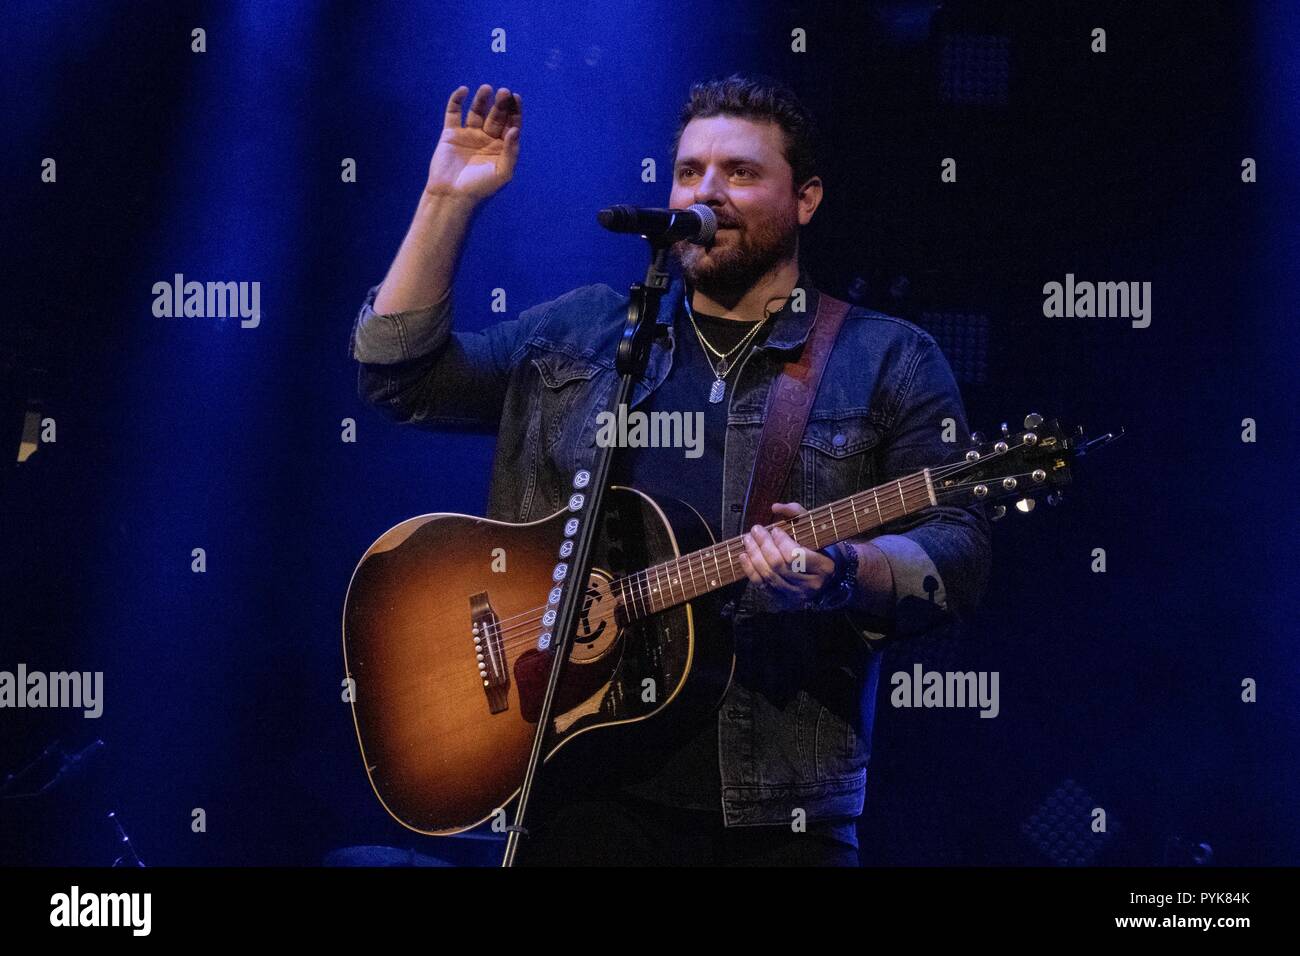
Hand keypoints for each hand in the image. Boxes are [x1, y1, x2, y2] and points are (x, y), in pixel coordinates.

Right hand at [425, 84, 522, 202]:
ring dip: (482, 99)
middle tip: (503, 92)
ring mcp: (469, 134)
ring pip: (476, 111)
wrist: (452, 196)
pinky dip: (456, 100)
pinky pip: (453, 113)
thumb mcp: (503, 173)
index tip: (516, 98)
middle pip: (496, 115)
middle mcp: (487, 138)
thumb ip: (511, 151)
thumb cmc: (481, 188)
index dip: (515, 110)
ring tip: (487, 89)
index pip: (511, 123)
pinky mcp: (451, 133)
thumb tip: (515, 129)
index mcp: (502, 147)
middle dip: (500, 103)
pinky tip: (463, 90)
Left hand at [738, 502, 839, 610]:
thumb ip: (797, 513)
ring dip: (754, 556)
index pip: (796, 556)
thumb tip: (775, 507)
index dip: (781, 542)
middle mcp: (810, 585)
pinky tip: (744, 555)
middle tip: (756, 530)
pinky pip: (762, 586)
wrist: (828, 577)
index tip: (775, 529)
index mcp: (823, 567)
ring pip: (768, 577)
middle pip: (779, 566)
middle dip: (763, 546)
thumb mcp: (816, 528)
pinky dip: (750, 570)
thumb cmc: (820, 547)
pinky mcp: (783, 600)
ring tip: (747, 540)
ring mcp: (796, 596)